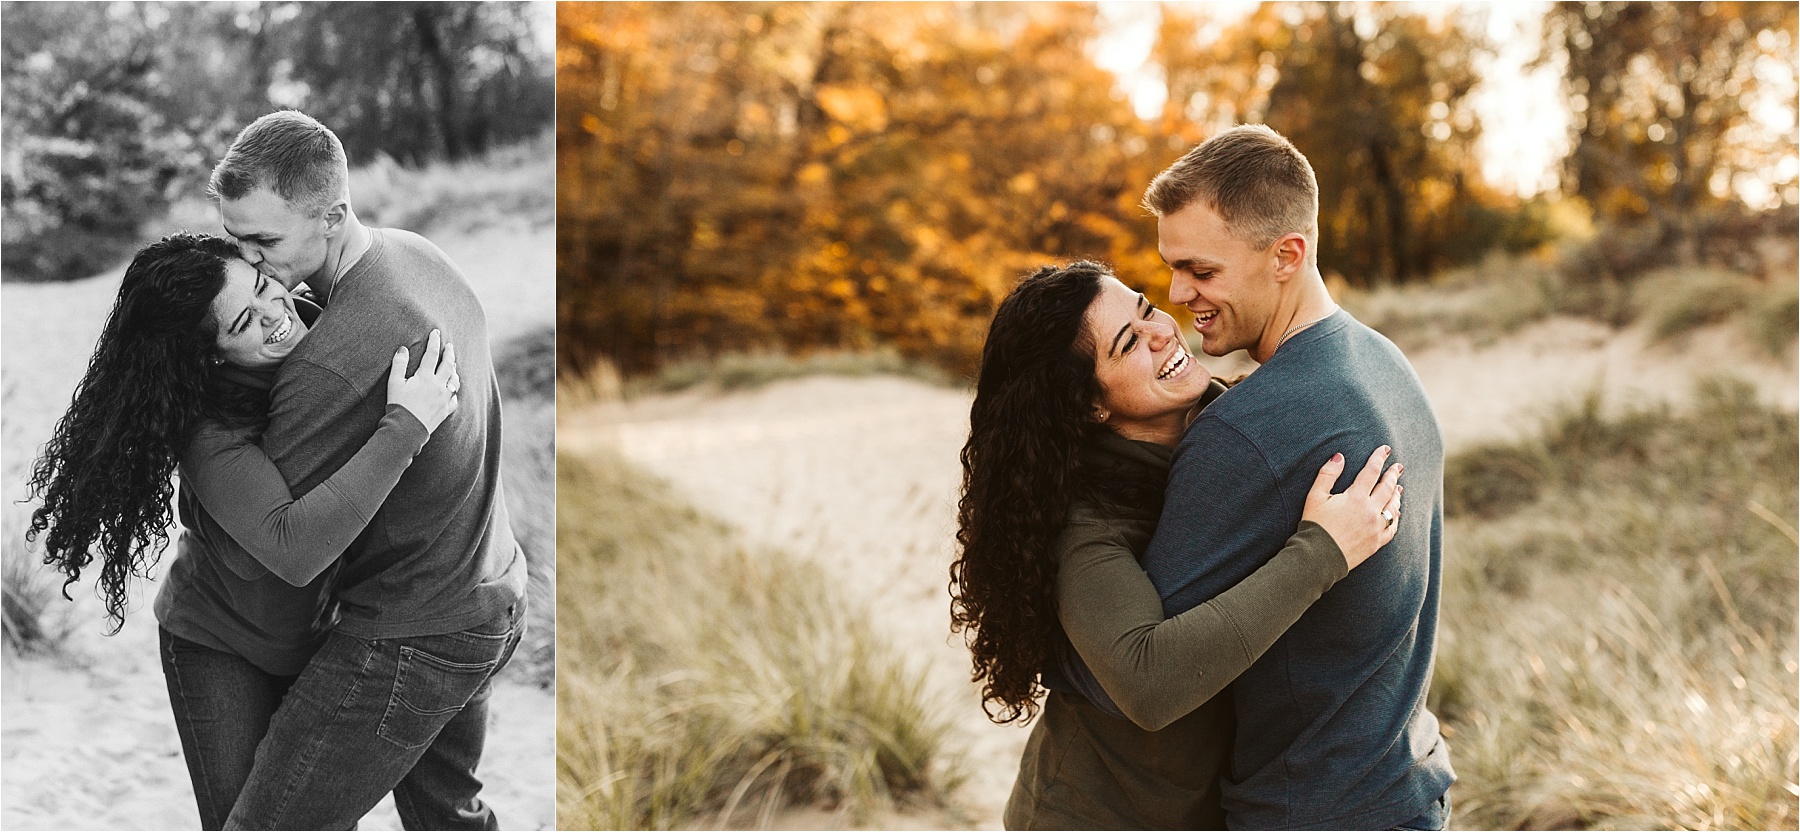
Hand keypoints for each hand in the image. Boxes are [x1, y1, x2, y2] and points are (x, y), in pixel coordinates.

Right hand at [387, 329, 459, 434]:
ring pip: (455, 381)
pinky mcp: (445, 410)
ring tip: (453, 367)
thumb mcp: (394, 383)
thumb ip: (399, 364)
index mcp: (425, 377)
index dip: (434, 341)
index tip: (436, 332)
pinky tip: (452, 391)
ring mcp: (444, 398)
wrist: (407, 429)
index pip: (432, 354)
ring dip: (454, 372)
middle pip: (448, 365)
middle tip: (449, 346)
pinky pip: (454, 399)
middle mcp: (438, 386)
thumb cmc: (398, 405)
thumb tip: (402, 349)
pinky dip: (454, 393)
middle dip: (449, 353)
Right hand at [1301, 445, 1403, 571]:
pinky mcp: (1377, 543)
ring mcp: (1376, 528)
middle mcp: (1371, 511)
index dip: (1378, 458)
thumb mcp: (1315, 496)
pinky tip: (1397, 514)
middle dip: (1393, 475)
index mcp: (1356, 497)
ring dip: (1396, 495)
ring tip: (1398, 487)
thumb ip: (1327, 474)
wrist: (1319, 558)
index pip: (1371, 472)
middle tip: (1398, 466)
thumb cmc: (1315, 526)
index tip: (1385, 449)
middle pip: (1387, 488)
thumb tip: (1339, 456)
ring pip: (1393, 507)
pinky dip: (1396, 518)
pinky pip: (1392, 528)